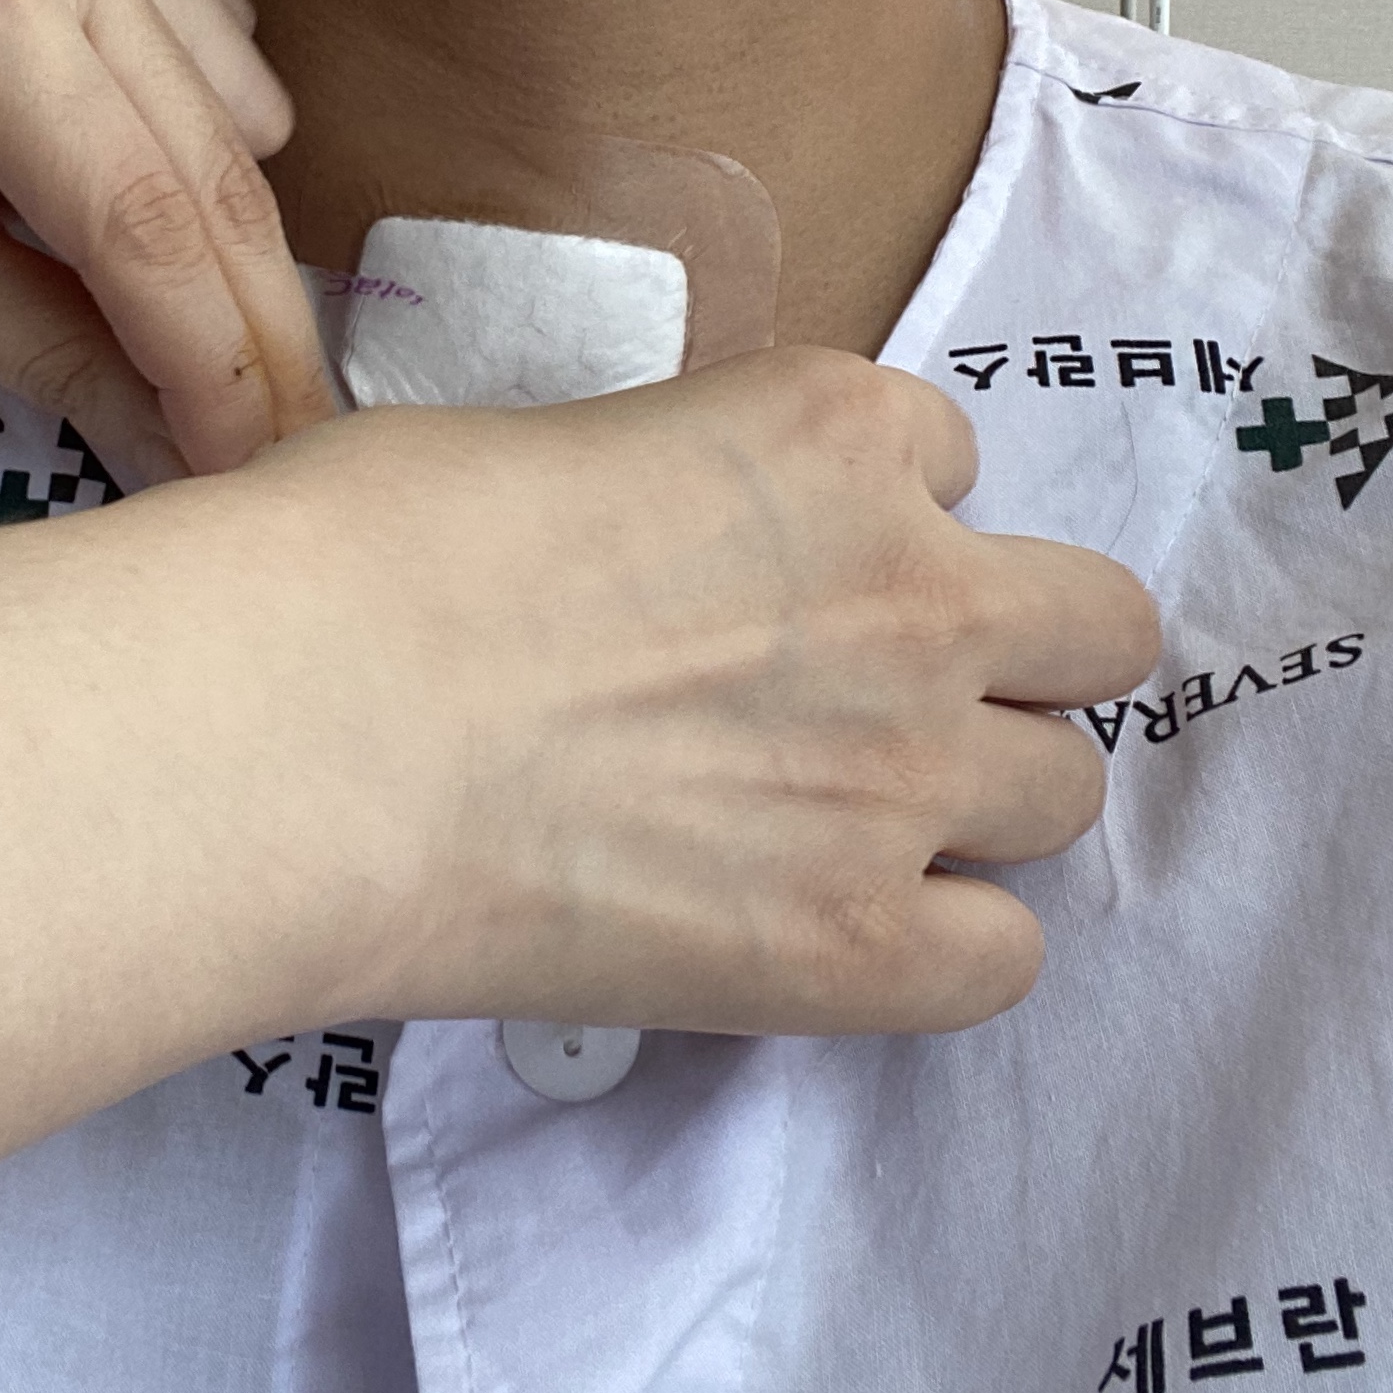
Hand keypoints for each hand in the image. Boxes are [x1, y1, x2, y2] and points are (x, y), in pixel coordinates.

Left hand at [0, 0, 335, 481]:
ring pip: (241, 135)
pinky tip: (137, 207)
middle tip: (281, 455)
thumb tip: (189, 458)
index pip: (148, 226)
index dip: (217, 373)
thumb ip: (53, 357)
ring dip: (232, 256)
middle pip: (216, 181)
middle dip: (255, 337)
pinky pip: (223, 72)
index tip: (252, 477)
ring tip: (181, 343)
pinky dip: (203, 166)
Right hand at [251, 348, 1161, 1033]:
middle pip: (1091, 632)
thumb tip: (640, 558)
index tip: (783, 577)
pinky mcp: (852, 945)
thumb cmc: (360, 558)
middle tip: (867, 704)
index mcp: (831, 433)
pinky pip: (1003, 959)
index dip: (868, 523)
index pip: (944, 458)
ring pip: (1067, 792)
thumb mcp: (537, 449)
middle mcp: (915, 594)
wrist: (300, 734)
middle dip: (1000, 660)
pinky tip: (829, 937)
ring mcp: (900, 777)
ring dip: (974, 805)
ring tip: (835, 833)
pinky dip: (936, 949)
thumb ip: (663, 494)